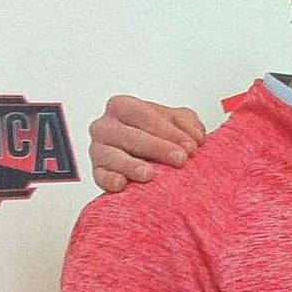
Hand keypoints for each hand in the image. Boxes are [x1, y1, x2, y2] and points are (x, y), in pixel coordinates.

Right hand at [89, 95, 207, 191]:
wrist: (147, 154)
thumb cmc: (157, 134)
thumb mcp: (176, 121)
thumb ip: (188, 123)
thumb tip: (195, 138)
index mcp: (122, 106)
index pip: (144, 115)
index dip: (169, 131)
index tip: (191, 146)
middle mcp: (106, 126)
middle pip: (130, 135)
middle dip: (158, 148)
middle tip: (180, 159)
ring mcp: (98, 149)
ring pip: (111, 155)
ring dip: (131, 165)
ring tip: (149, 174)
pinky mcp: (97, 172)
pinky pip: (100, 176)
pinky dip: (109, 180)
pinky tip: (122, 184)